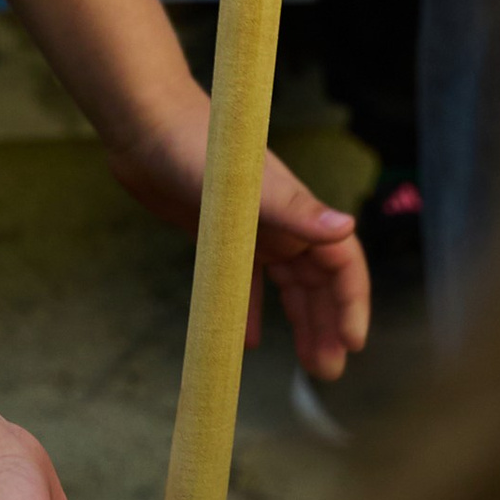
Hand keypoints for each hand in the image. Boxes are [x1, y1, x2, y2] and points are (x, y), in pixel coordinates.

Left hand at [104, 102, 368, 380]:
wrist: (145, 127)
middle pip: (318, 284)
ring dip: (300, 324)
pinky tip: (248, 343)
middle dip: (328, 326)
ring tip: (308, 366)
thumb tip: (346, 227)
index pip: (341, 264)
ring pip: (287, 287)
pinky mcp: (220, 238)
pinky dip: (249, 311)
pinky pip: (244, 283)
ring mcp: (252, 232)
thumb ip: (296, 210)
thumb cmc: (200, 149)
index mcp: (298, 212)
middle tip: (329, 372)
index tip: (353, 343)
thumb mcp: (249, 186)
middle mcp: (283, 224)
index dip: (351, 303)